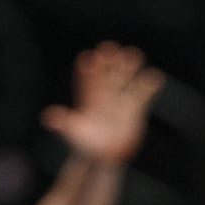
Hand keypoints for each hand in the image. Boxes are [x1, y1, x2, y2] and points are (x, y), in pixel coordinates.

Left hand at [41, 42, 165, 167]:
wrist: (105, 156)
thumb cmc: (86, 145)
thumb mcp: (74, 133)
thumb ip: (64, 123)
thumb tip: (49, 116)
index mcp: (88, 99)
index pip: (87, 79)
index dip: (88, 68)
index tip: (89, 57)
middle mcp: (104, 96)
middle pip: (106, 74)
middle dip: (108, 61)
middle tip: (111, 48)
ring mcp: (120, 101)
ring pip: (124, 80)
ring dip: (128, 67)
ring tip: (134, 54)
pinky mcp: (134, 109)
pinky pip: (142, 94)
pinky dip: (148, 85)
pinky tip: (155, 75)